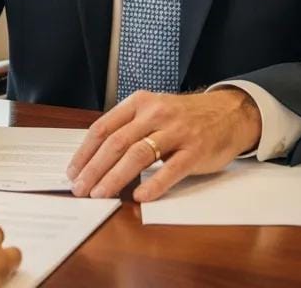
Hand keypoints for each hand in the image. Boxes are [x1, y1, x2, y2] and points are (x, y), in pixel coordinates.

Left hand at [66, 88, 261, 202]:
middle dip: (94, 169)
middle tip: (80, 189)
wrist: (228, 112)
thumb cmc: (184, 117)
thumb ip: (129, 128)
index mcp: (140, 103)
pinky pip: (170, 169)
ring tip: (100, 195)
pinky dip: (153, 184)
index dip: (85, 151)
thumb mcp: (154, 111)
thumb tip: (95, 158)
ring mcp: (176, 131)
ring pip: (138, 155)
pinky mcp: (196, 150)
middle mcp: (155, 113)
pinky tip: (140, 197)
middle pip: (117, 142)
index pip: (104, 127)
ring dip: (115, 178)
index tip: (72, 171)